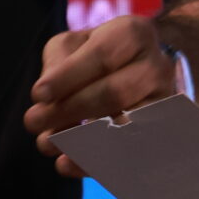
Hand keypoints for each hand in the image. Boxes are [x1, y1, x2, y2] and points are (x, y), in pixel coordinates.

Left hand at [29, 16, 184, 166]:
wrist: (142, 69)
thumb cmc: (99, 55)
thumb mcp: (74, 45)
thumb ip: (58, 63)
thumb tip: (46, 99)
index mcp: (133, 34)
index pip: (102, 56)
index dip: (68, 77)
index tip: (38, 94)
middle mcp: (156, 66)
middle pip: (115, 93)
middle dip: (69, 110)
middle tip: (33, 122)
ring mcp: (165, 102)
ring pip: (126, 126)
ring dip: (81, 139)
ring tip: (46, 144)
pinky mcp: (163, 132)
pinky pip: (130, 151)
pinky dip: (96, 162)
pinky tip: (67, 164)